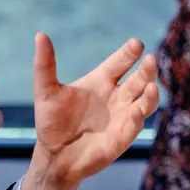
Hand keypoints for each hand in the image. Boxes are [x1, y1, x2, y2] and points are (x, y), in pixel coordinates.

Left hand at [30, 33, 159, 183]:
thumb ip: (44, 64)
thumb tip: (40, 34)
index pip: (120, 62)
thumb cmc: (51, 121)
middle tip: (148, 59)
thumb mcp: (46, 91)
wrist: (54, 155)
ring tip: (150, 86)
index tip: (136, 44)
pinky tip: (136, 111)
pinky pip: (135, 125)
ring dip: (150, 94)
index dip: (128, 53)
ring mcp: (123, 115)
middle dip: (146, 70)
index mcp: (101, 81)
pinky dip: (138, 117)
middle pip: (138, 79)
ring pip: (145, 101)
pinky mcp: (123, 136)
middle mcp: (116, 96)